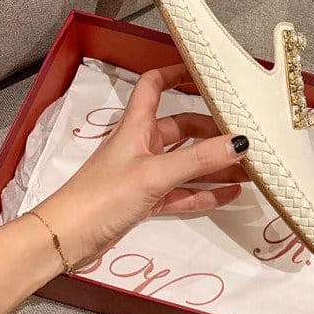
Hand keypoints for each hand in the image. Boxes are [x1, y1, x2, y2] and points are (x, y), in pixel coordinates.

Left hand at [33, 64, 248, 268]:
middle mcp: (142, 143)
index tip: (204, 73)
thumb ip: (198, 159)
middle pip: (182, 127)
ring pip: (186, 162)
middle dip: (212, 131)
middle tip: (243, 136)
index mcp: (137, 125)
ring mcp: (145, 173)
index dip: (176, 73)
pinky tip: (230, 194)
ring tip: (247, 168)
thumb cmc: (104, 195)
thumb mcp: (155, 174)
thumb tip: (240, 143)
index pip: (154, 85)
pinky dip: (204, 192)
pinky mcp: (146, 199)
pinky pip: (182, 191)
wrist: (66, 240)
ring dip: (213, 165)